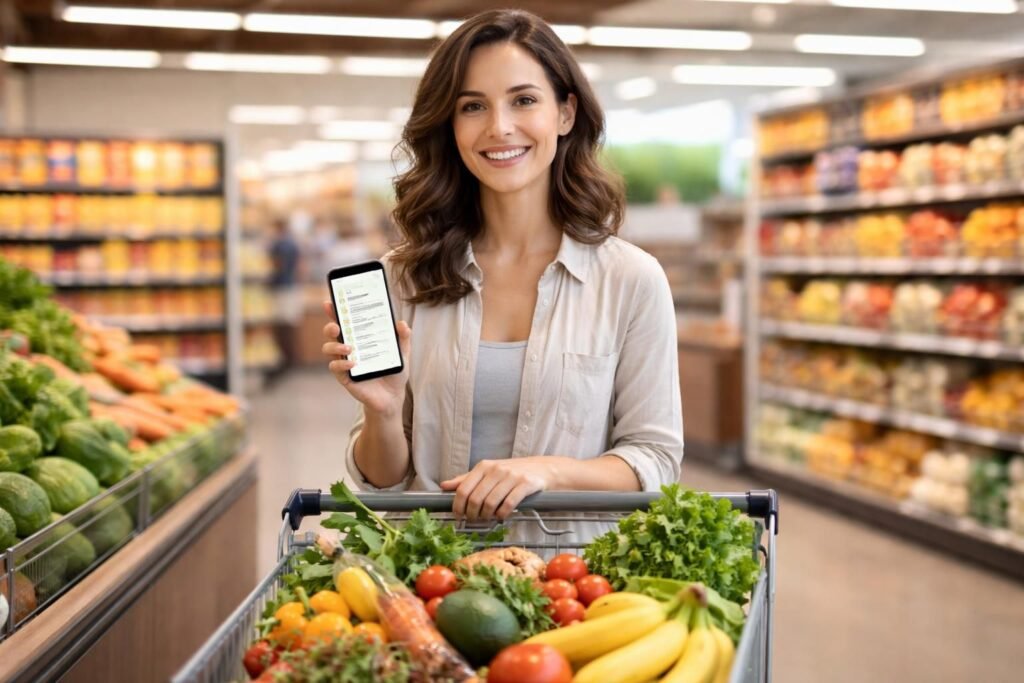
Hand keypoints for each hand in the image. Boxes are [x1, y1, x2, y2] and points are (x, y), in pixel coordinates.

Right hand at [321, 300, 411, 416]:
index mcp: (359, 338)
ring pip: (328, 348)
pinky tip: (353, 363)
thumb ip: (403, 338)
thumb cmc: (394, 372)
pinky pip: (335, 367)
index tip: (329, 302)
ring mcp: (344, 362)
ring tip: (349, 347)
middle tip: (337, 326)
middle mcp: (348, 348)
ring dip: (335, 345)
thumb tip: (402, 323)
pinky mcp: (344, 377)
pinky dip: (342, 363)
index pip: (345, 321)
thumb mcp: (402, 353)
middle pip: (331, 333)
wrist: (393, 397)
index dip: (335, 311)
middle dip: (330, 325)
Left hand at [440, 457, 557, 521]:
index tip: (458, 517)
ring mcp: (511, 476)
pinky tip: (502, 516)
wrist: (542, 469)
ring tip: (488, 518)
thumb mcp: (487, 472)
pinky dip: (502, 515)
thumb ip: (466, 480)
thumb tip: (444, 486)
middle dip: (473, 515)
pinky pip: (508, 505)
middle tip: (475, 520)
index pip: (463, 489)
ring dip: (487, 516)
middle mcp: (496, 469)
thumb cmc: (511, 472)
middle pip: (475, 499)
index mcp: (484, 466)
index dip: (458, 507)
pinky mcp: (525, 484)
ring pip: (490, 504)